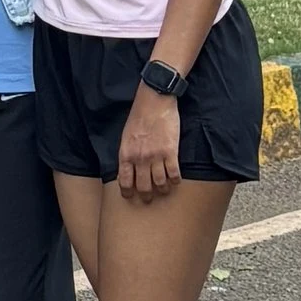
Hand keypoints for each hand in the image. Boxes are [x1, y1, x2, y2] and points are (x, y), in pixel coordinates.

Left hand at [118, 83, 182, 200]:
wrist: (154, 101)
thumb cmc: (139, 117)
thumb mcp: (126, 137)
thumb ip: (128, 154)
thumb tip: (129, 169)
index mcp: (126, 154)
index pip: (124, 181)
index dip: (127, 192)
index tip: (130, 197)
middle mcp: (140, 158)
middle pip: (143, 187)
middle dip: (146, 196)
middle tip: (149, 198)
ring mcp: (156, 156)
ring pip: (160, 184)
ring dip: (162, 190)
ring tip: (164, 190)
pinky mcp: (170, 152)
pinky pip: (174, 174)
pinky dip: (175, 181)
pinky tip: (175, 180)